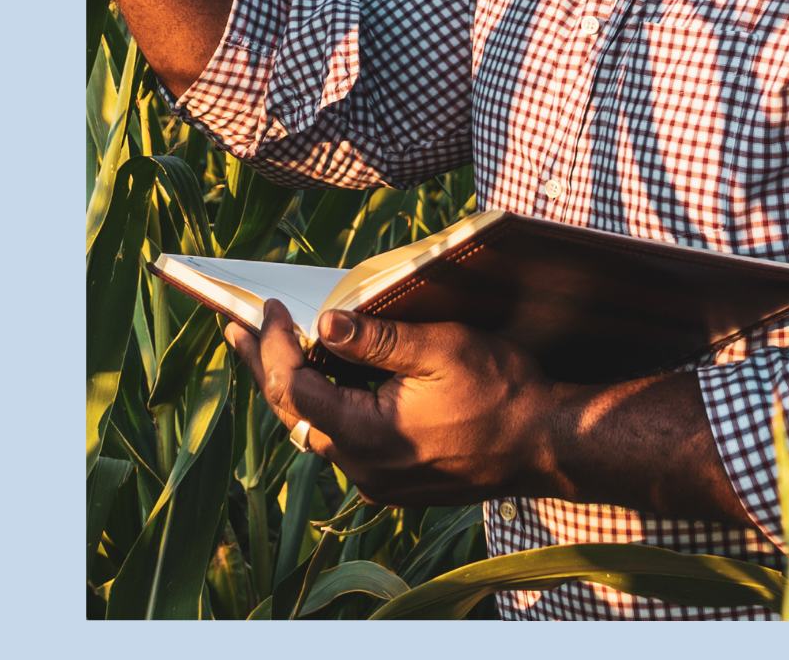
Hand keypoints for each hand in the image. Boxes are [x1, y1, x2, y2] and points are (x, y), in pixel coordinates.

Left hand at [225, 300, 563, 505]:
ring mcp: (379, 480)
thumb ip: (377, 339)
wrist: (548, 445)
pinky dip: (327, 405)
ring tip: (273, 349)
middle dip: (267, 367)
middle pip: (295, 415)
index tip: (267, 309)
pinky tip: (327, 378)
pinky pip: (345, 441)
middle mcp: (364, 468)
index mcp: (368, 436)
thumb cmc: (502, 392)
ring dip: (295, 387)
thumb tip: (325, 322)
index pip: (297, 389)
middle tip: (239, 331)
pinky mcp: (395, 480)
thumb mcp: (440, 348)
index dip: (274, 346)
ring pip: (317, 430)